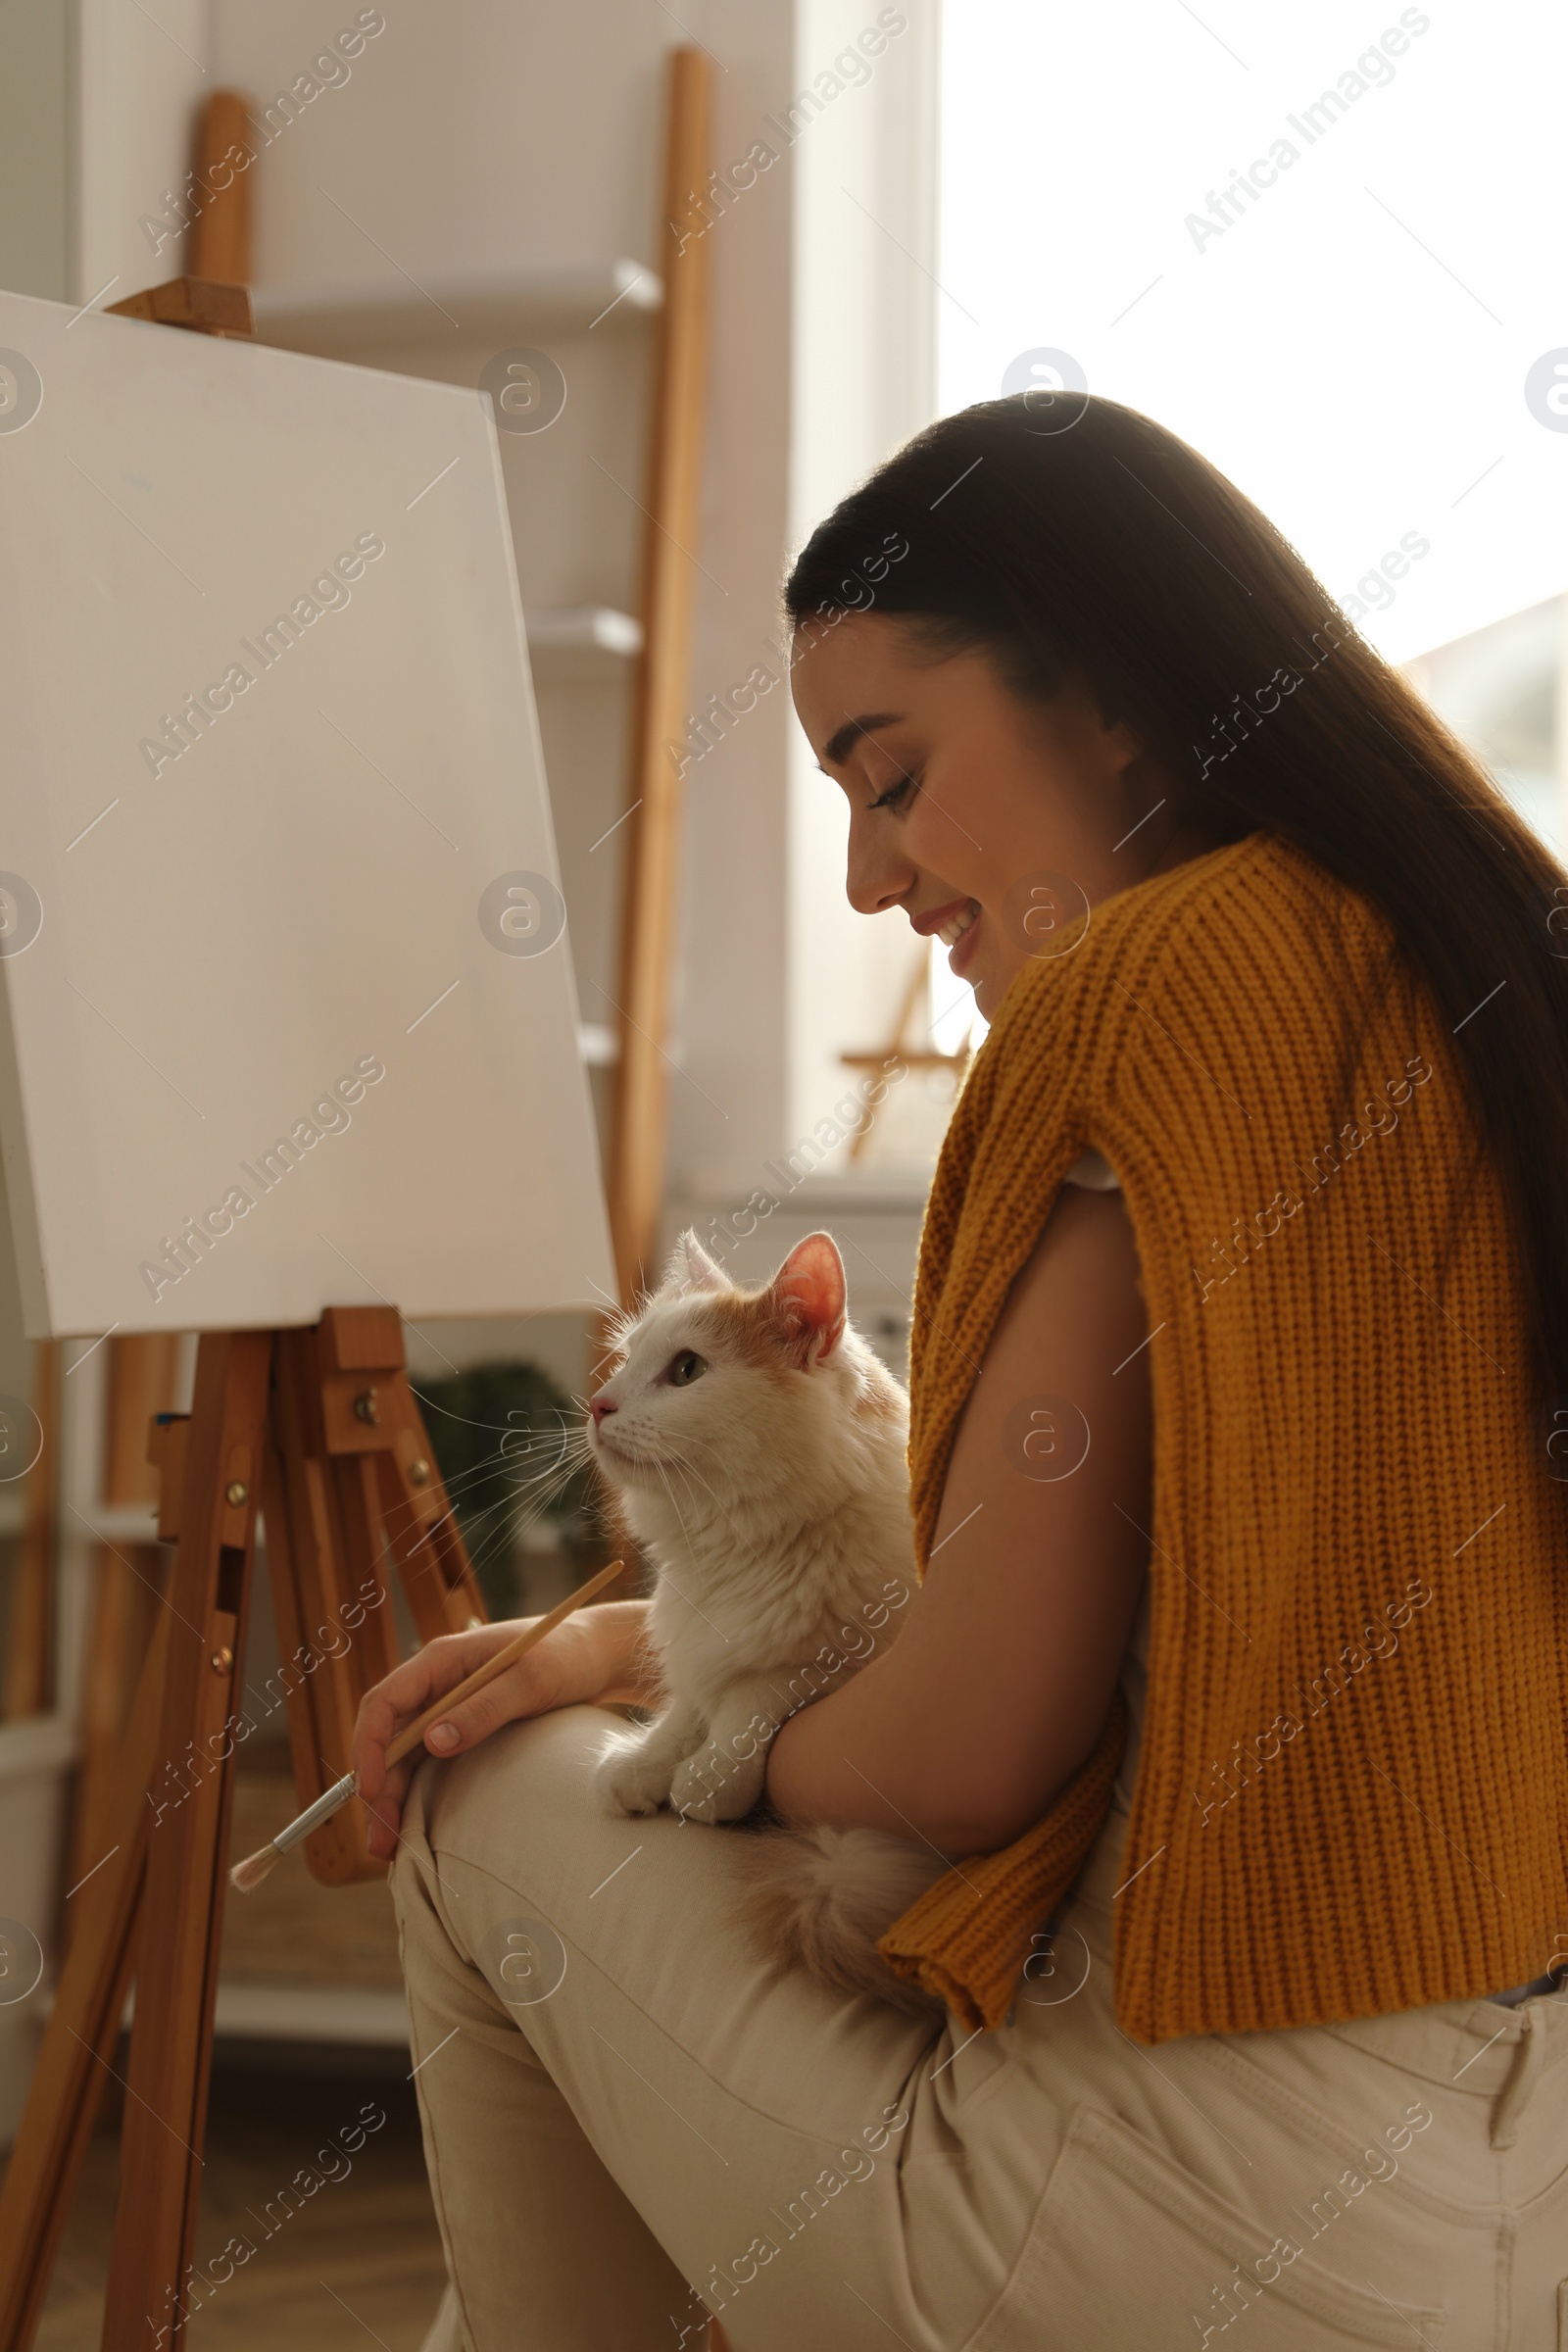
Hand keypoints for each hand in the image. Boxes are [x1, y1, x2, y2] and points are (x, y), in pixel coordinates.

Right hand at [353, 1597, 651, 1859]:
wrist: (598, 1654)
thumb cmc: (567, 1656)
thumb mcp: (530, 1682)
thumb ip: (483, 1710)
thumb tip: (432, 1743)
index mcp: (442, 1660)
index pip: (384, 1702)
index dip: (369, 1747)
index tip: (372, 1790)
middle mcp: (437, 1682)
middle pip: (388, 1736)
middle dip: (377, 1787)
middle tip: (379, 1840)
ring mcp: (448, 1704)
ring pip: (404, 1754)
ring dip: (392, 1796)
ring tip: (388, 1846)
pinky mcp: (464, 1724)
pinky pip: (427, 1760)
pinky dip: (415, 1790)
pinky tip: (412, 1823)